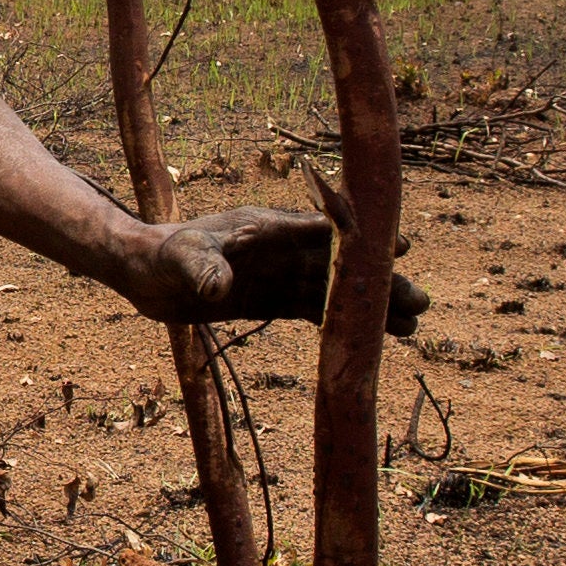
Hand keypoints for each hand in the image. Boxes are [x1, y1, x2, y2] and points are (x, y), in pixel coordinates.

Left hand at [134, 203, 423, 331]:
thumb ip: (203, 269)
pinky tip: (369, 337)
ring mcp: (279, 273)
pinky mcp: (271, 298)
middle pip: (339, 264)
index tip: (397, 248)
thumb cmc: (161, 257)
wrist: (145, 273)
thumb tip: (220, 289)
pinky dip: (341, 321)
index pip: (325, 230)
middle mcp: (281, 248)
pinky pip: (314, 309)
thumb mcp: (180, 260)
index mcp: (268, 228)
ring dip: (368, 305)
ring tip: (411, 325)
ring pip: (333, 290)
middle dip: (378, 281)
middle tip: (420, 302)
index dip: (361, 241)